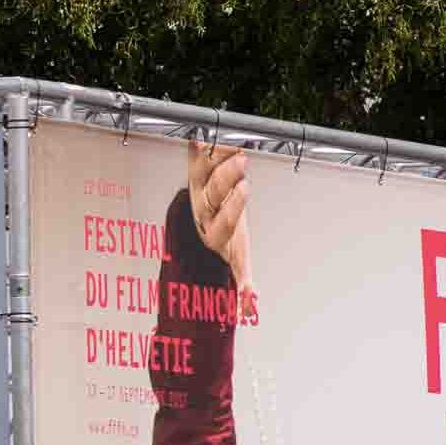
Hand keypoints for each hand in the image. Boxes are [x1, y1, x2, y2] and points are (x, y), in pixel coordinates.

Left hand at [187, 143, 251, 288]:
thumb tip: (252, 312)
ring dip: (218, 154)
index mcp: (212, 230)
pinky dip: (196, 145)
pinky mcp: (195, 174)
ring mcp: (197, 191)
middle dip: (226, 176)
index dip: (231, 204)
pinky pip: (197, 157)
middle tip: (242, 160)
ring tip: (234, 139)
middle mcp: (201, 209)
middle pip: (212, 192)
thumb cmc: (223, 243)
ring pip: (205, 170)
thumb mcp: (236, 263)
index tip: (246, 188)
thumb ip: (243, 283)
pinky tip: (194, 132)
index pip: (221, 218)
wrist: (196, 224)